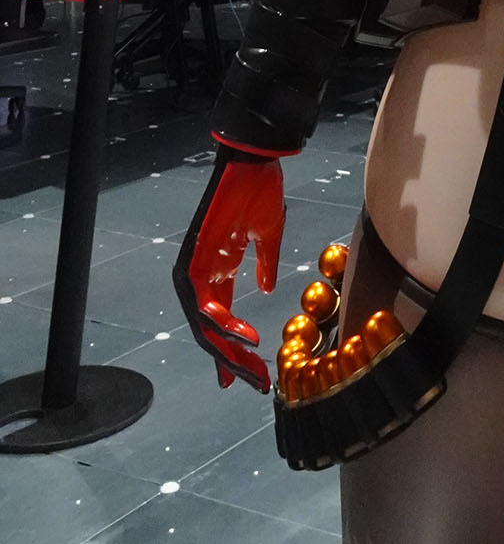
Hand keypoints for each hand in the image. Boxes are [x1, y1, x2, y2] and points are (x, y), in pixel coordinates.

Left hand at [173, 145, 286, 391]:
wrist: (253, 162)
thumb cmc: (260, 191)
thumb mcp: (268, 235)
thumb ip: (264, 264)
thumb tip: (267, 288)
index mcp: (221, 268)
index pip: (220, 320)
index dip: (232, 350)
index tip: (248, 377)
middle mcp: (203, 274)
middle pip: (211, 330)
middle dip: (231, 360)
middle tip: (252, 382)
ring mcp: (195, 268)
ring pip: (204, 324)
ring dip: (227, 350)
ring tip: (250, 368)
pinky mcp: (193, 259)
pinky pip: (202, 303)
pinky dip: (221, 325)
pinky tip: (241, 339)